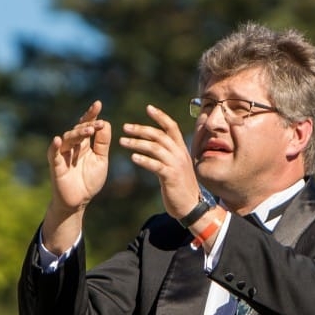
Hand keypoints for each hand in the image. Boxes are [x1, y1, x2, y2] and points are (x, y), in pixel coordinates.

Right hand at [48, 101, 110, 211]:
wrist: (79, 201)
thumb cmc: (89, 180)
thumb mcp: (101, 160)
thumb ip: (103, 143)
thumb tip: (106, 123)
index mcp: (84, 143)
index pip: (87, 124)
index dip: (91, 114)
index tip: (98, 104)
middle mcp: (73, 146)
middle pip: (77, 129)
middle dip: (88, 125)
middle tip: (98, 125)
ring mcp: (63, 154)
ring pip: (67, 138)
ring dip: (78, 133)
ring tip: (88, 131)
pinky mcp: (55, 164)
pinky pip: (53, 153)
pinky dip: (55, 146)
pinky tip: (57, 140)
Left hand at [120, 105, 202, 220]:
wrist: (192, 207)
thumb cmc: (181, 187)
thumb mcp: (176, 166)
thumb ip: (167, 155)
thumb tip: (154, 146)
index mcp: (181, 149)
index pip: (172, 127)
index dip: (160, 116)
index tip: (148, 108)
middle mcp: (179, 154)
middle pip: (160, 135)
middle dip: (141, 129)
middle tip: (125, 127)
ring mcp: (176, 165)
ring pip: (155, 148)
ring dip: (137, 143)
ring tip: (122, 141)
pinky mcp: (171, 177)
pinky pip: (156, 165)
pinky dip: (144, 160)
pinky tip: (133, 157)